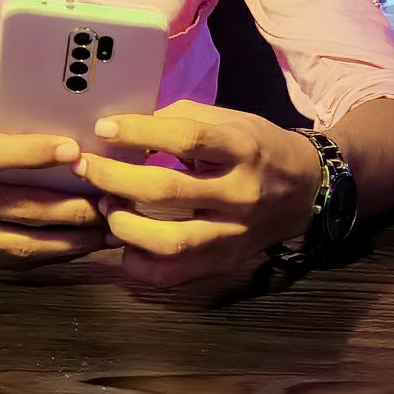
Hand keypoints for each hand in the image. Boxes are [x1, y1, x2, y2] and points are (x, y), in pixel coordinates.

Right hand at [0, 105, 106, 273]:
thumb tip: (52, 122)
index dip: (34, 153)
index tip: (75, 151)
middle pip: (17, 209)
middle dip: (72, 208)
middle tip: (113, 200)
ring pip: (19, 245)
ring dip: (69, 241)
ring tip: (108, 231)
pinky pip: (8, 265)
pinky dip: (46, 259)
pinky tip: (76, 250)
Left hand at [71, 101, 321, 291]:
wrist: (307, 190)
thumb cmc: (258, 147)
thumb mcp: (231, 120)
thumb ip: (182, 119)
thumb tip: (129, 126)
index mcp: (241, 148)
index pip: (186, 139)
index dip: (139, 132)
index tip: (103, 129)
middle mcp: (239, 193)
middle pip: (167, 191)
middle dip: (115, 179)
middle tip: (85, 167)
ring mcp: (233, 233)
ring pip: (170, 241)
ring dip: (124, 225)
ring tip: (104, 206)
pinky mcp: (226, 260)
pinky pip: (177, 274)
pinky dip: (142, 265)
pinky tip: (125, 247)